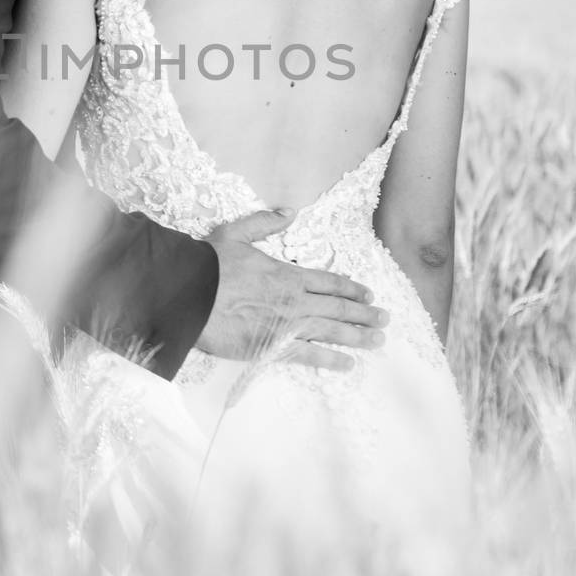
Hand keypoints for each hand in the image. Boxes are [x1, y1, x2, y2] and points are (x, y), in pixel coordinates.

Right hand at [197, 209, 385, 372]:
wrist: (190, 294)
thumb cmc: (210, 265)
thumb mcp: (236, 233)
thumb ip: (265, 222)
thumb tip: (288, 211)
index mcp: (287, 274)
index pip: (329, 282)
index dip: (351, 288)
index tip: (367, 293)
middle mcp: (294, 300)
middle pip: (338, 307)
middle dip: (364, 313)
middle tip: (385, 318)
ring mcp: (287, 325)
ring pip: (332, 331)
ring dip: (358, 335)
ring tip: (378, 339)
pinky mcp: (274, 347)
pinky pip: (310, 355)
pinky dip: (332, 360)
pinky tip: (349, 364)